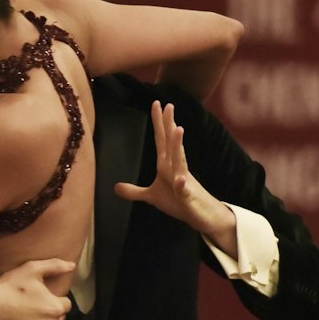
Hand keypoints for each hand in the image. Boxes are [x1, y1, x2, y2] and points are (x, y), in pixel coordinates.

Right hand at [0, 258, 74, 319]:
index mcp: (56, 306)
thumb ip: (55, 266)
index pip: (66, 304)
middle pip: (61, 318)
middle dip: (53, 313)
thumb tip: (72, 265)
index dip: (56, 299)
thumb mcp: (32, 269)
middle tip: (38, 308)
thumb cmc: (10, 286)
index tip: (45, 298)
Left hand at [114, 102, 237, 253]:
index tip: (156, 103)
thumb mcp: (153, 197)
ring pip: (180, 161)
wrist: (202, 216)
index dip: (159, 122)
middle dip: (169, 124)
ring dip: (179, 146)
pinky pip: (185, 191)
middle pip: (171, 143)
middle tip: (169, 104)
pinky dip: (182, 186)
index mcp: (166, 165)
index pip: (162, 140)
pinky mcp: (188, 197)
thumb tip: (116, 187)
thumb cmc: (179, 203)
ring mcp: (183, 181)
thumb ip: (135, 191)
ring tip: (178, 128)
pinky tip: (181, 182)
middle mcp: (176, 169)